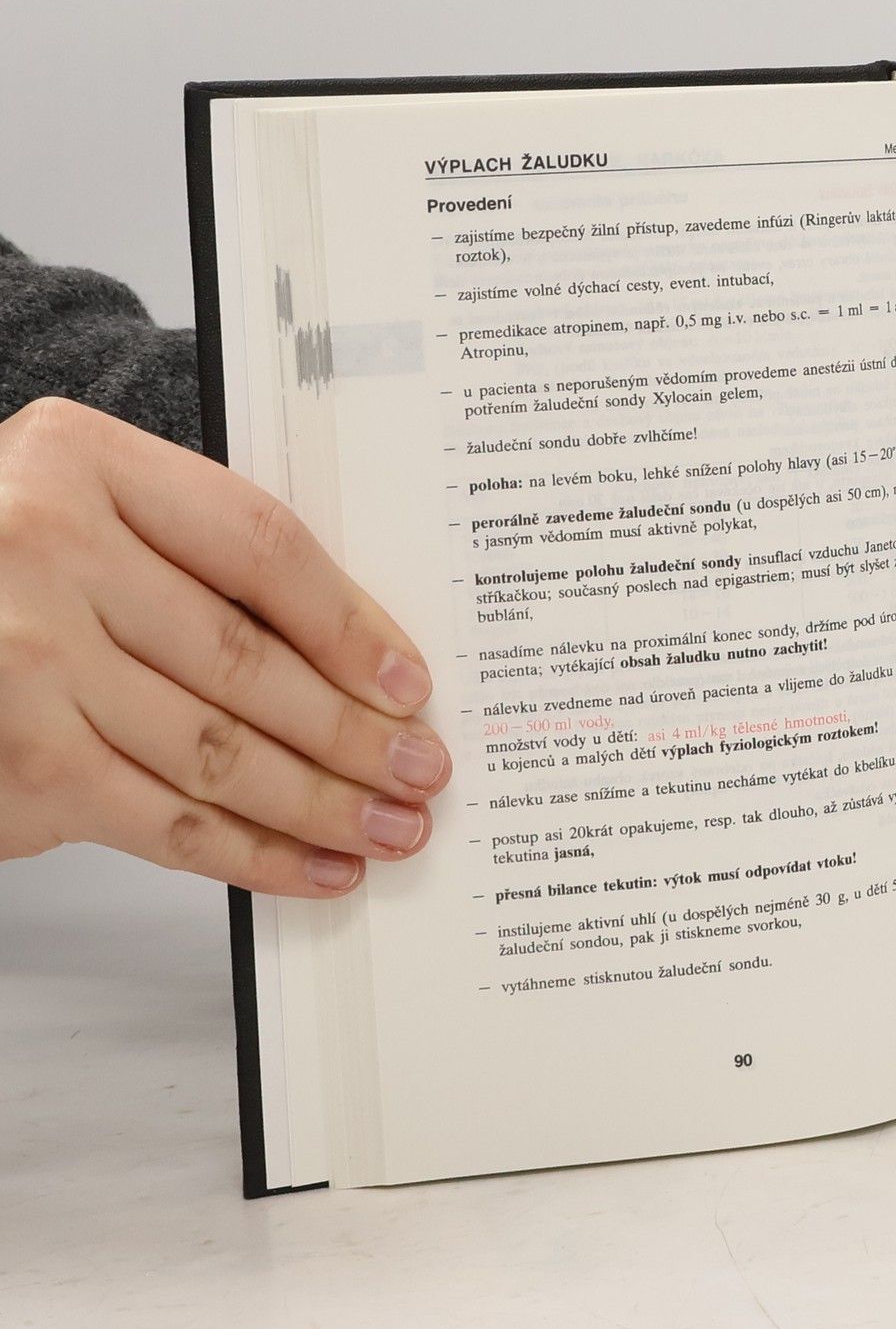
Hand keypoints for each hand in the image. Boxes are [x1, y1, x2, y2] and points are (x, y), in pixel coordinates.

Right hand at [0, 398, 449, 894]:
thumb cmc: (3, 573)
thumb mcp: (86, 516)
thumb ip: (194, 559)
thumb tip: (355, 660)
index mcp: (84, 464)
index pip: (261, 547)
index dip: (351, 625)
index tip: (408, 683)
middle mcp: (49, 553)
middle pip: (247, 658)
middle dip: (354, 732)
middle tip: (421, 769)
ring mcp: (27, 661)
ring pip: (218, 750)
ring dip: (321, 803)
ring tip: (388, 826)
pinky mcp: (22, 763)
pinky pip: (164, 820)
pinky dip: (252, 854)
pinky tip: (311, 865)